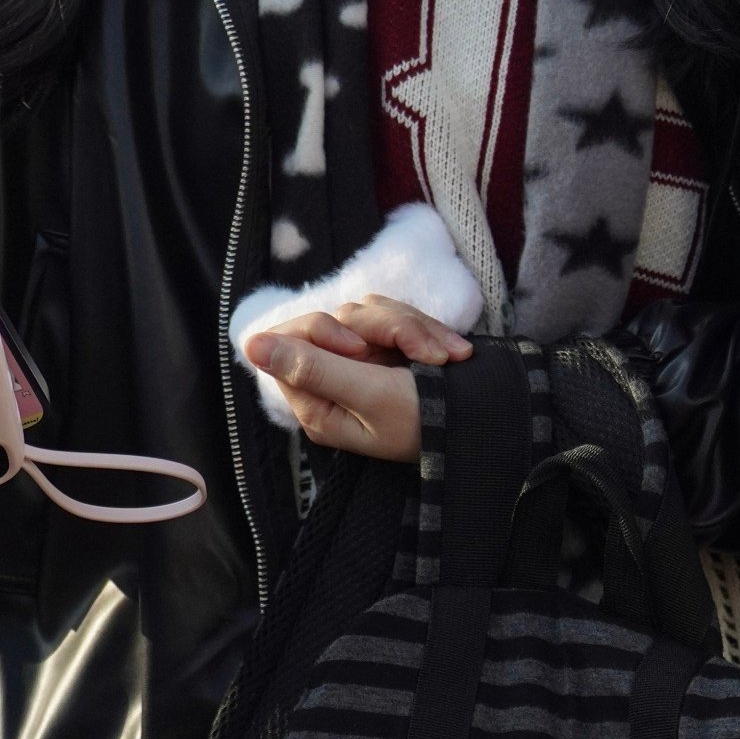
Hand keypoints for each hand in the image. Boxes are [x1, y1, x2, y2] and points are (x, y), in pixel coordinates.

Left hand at [244, 294, 467, 462]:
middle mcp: (335, 380)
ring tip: (444, 356)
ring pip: (369, 313)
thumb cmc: (427, 423)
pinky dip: (425, 330)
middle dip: (382, 328)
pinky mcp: (392, 349)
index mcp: (317, 402)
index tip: (360, 350)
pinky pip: (397, 315)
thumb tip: (251, 344)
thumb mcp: (370, 396)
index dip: (324, 332)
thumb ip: (314, 367)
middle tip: (423, 354)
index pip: (292, 341)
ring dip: (412, 328)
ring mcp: (365, 363)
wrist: (488, 425)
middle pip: (335, 320)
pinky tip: (452, 353)